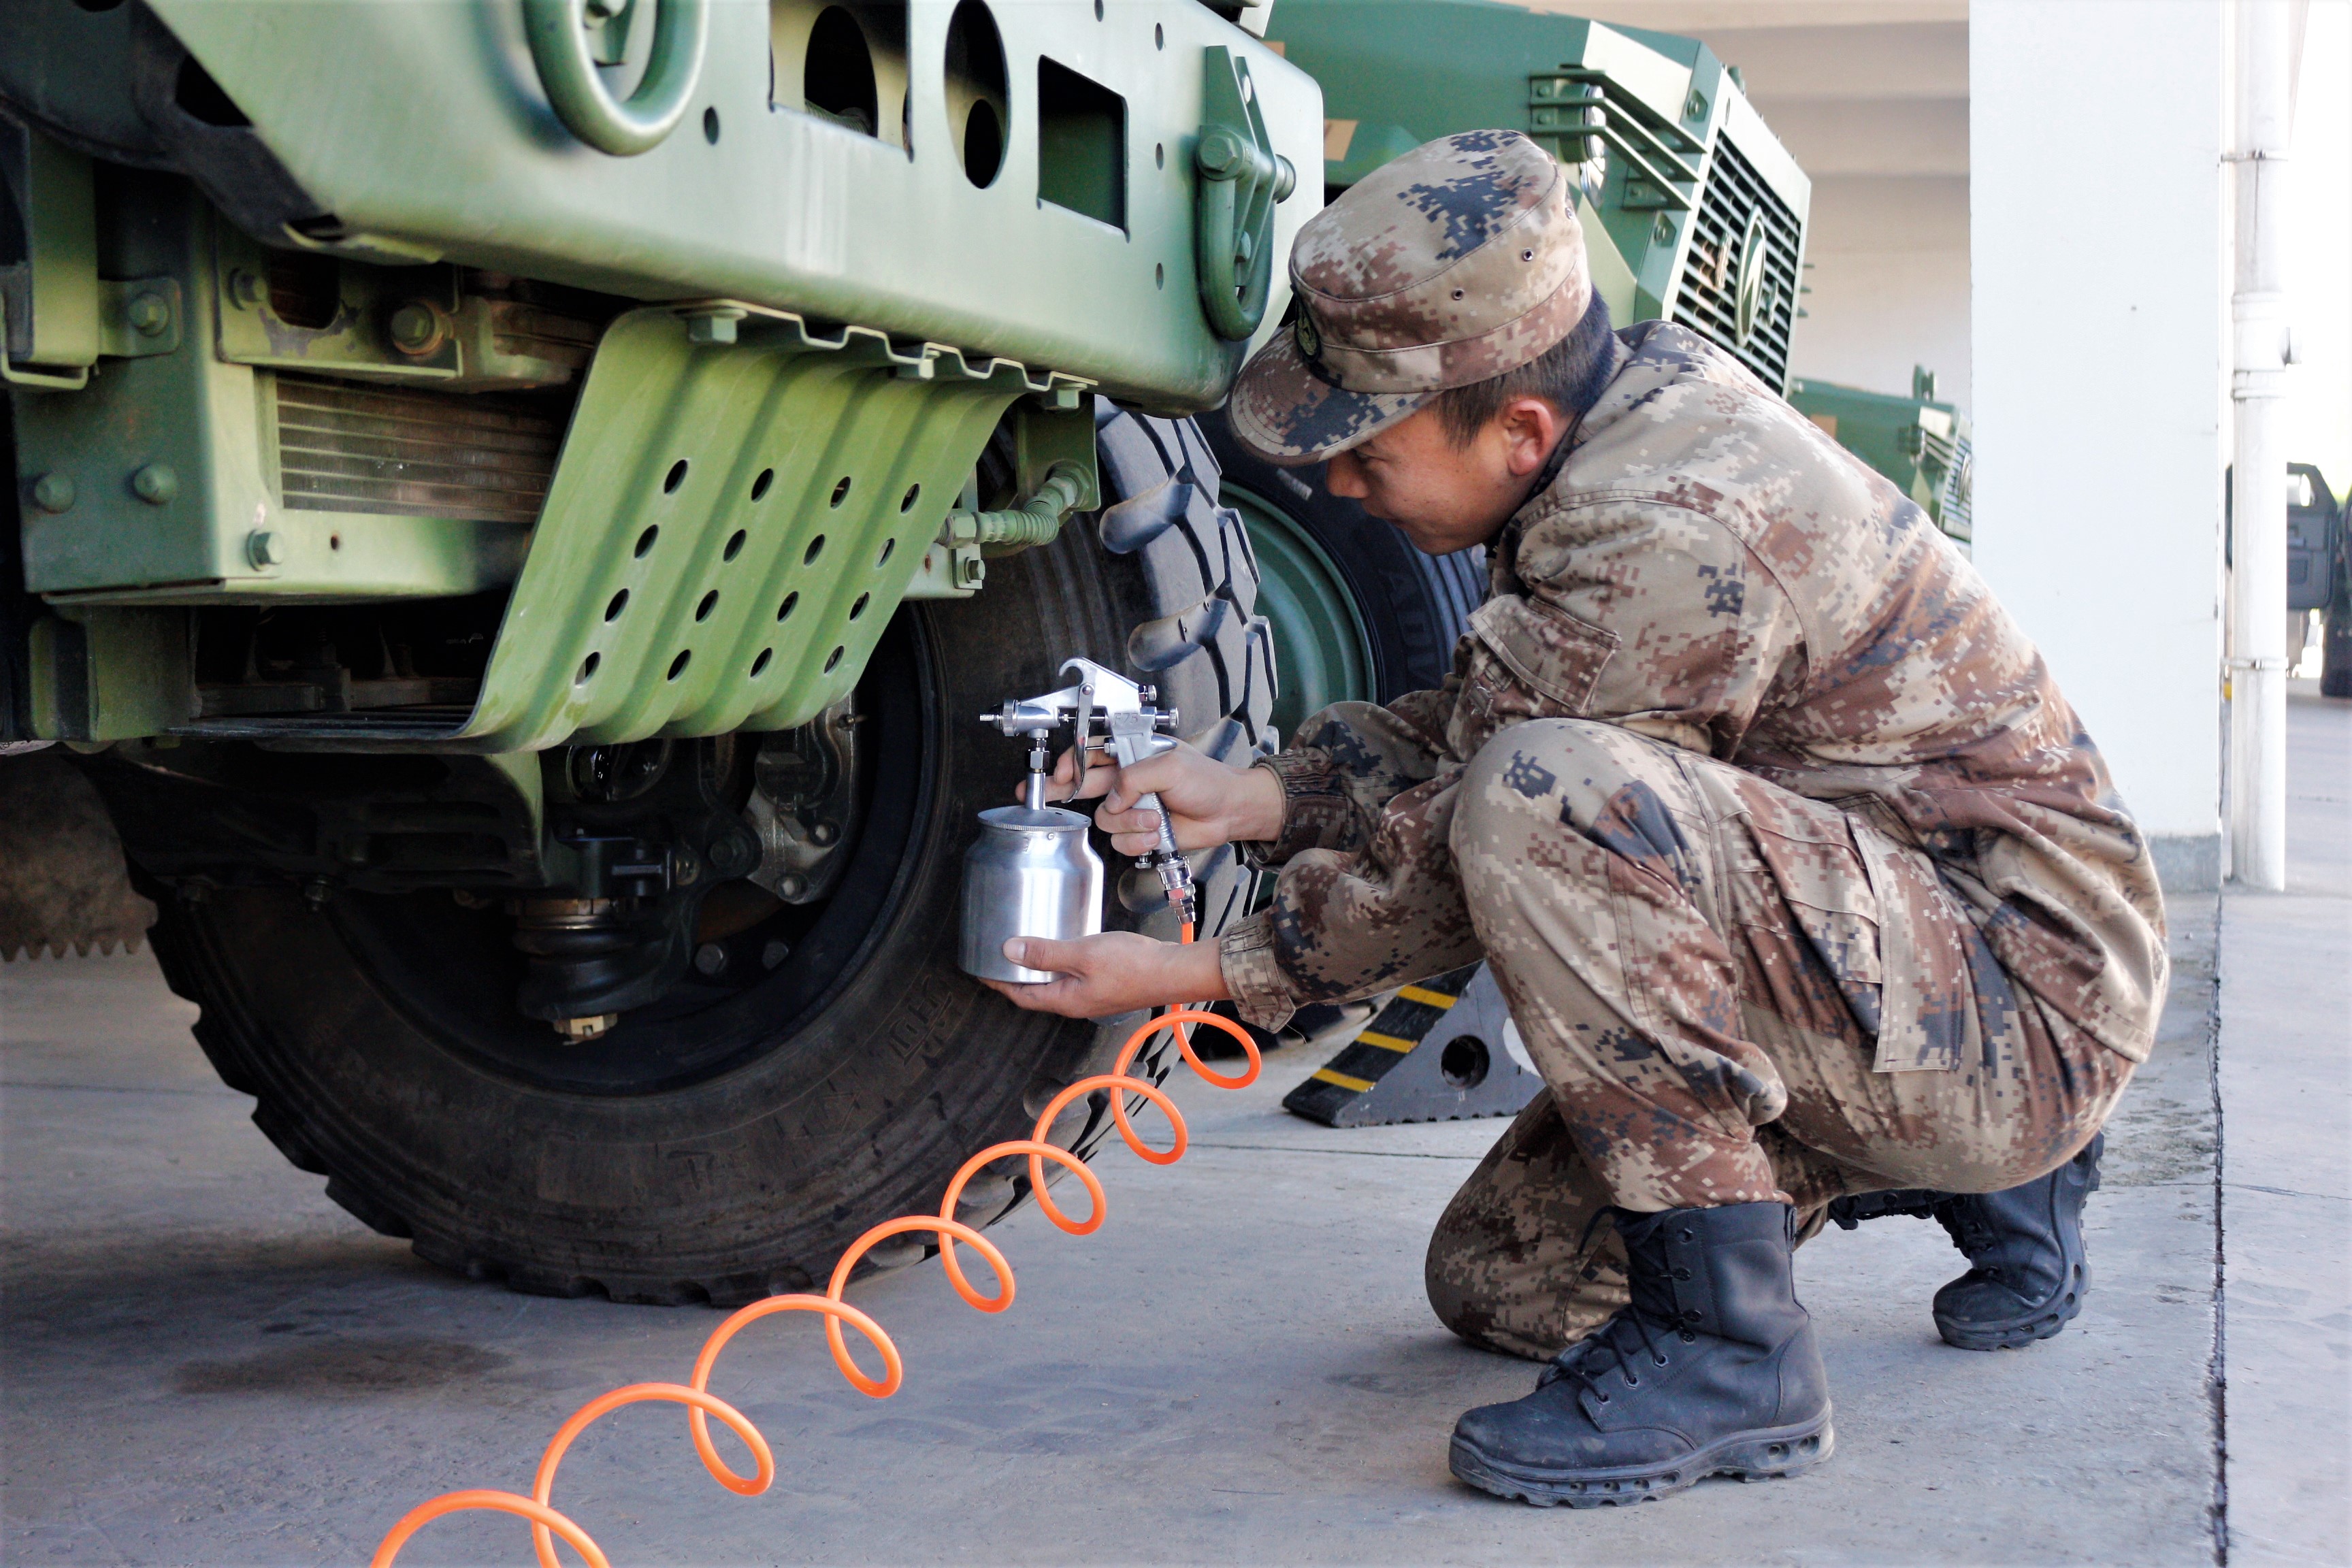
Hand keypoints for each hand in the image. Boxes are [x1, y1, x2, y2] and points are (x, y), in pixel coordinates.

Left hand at [980, 932, 1229, 1017]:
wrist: (1173, 971)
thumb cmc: (1132, 965)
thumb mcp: (1082, 954)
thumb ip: (1046, 953)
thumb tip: (1009, 950)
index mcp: (1066, 1000)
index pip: (1021, 996)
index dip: (999, 982)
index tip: (981, 968)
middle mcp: (1076, 1003)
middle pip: (1035, 993)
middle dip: (1014, 977)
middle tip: (998, 956)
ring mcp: (1092, 996)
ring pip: (1054, 985)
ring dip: (1037, 970)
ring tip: (1025, 948)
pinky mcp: (1105, 986)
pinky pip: (1073, 977)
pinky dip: (1059, 964)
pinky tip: (1064, 945)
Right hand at [1027, 740, 1285, 856]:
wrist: (1228, 811)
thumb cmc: (1208, 781)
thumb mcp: (1170, 766)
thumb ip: (1135, 777)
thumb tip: (1115, 797)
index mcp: (1134, 754)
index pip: (1092, 753)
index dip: (1072, 762)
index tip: (1062, 773)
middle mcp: (1128, 780)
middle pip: (1084, 784)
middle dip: (1065, 790)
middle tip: (1046, 794)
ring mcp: (1133, 807)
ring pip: (1105, 819)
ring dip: (1129, 822)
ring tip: (1154, 819)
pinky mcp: (1140, 831)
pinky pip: (1121, 841)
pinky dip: (1139, 840)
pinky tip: (1157, 833)